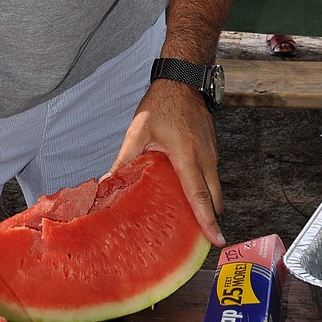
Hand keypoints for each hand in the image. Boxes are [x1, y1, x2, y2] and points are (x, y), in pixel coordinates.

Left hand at [107, 79, 223, 245]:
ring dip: (209, 204)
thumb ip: (124, 161)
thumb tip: (106, 183)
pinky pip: (213, 175)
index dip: (207, 220)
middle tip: (201, 241)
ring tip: (194, 223)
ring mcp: (212, 153)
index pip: (199, 195)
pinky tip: (191, 195)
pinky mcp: (212, 148)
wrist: (182, 80)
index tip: (216, 240)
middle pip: (214, 198)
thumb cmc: (160, 105)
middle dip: (211, 220)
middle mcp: (205, 157)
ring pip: (216, 187)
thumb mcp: (138, 133)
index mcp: (186, 156)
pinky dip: (208, 189)